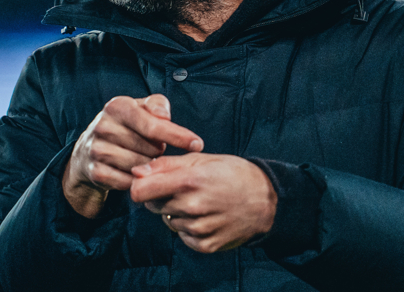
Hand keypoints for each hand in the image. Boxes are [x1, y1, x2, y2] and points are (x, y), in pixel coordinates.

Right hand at [62, 95, 203, 217]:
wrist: (89, 150)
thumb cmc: (126, 126)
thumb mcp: (140, 108)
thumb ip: (157, 105)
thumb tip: (165, 117)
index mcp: (117, 106)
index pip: (152, 124)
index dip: (177, 135)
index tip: (197, 144)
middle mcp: (103, 126)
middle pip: (150, 148)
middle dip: (159, 150)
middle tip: (154, 148)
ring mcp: (97, 150)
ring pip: (140, 166)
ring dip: (150, 166)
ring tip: (146, 158)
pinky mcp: (95, 172)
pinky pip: (128, 182)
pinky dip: (138, 180)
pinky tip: (138, 173)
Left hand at [129, 153, 276, 252]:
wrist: (267, 200)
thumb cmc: (233, 174)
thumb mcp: (201, 159)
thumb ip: (166, 165)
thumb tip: (136, 171)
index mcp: (189, 180)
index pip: (141, 190)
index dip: (139, 186)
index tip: (146, 183)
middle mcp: (192, 206)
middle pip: (154, 206)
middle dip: (163, 197)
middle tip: (186, 190)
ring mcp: (200, 228)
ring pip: (169, 221)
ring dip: (178, 213)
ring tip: (201, 202)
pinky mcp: (206, 244)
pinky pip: (183, 237)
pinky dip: (189, 229)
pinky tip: (207, 217)